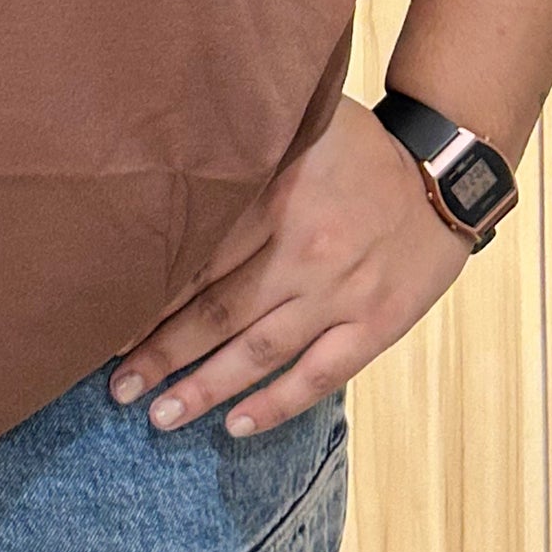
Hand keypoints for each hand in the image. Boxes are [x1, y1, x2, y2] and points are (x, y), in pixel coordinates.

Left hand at [109, 94, 478, 436]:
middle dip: (163, 353)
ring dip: (207, 388)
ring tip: (161, 416)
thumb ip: (243, 146)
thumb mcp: (298, 126)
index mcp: (278, 196)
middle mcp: (303, 250)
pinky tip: (237, 425)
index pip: (198, 257)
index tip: (107, 323)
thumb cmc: (358, 146)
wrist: (444, 173)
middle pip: (219, 311)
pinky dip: (277, 405)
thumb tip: (173, 144)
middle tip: (117, 387)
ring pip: (261, 352)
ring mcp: (341, 294)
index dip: (150, 295)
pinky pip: (320, 375)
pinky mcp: (375, 324)